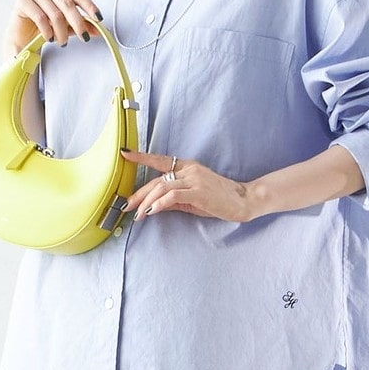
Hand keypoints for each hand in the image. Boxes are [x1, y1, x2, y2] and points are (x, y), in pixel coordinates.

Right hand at [2, 0, 102, 56]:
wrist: (23, 37)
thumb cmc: (47, 27)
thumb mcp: (69, 27)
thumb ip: (83, 25)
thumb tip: (100, 30)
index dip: (90, 6)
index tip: (98, 19)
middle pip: (68, 4)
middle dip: (78, 23)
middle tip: (84, 38)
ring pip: (55, 14)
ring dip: (61, 32)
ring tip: (62, 42)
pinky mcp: (23, 0)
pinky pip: (40, 17)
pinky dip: (47, 31)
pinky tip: (49, 38)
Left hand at [122, 152, 254, 223]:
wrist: (243, 201)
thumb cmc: (219, 199)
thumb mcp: (192, 199)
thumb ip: (173, 199)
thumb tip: (153, 205)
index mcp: (187, 167)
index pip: (160, 160)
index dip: (141, 157)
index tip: (124, 154)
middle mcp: (189, 170)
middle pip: (157, 180)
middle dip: (139, 194)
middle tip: (126, 206)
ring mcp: (194, 179)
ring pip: (162, 188)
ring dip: (147, 203)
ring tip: (138, 215)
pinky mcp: (199, 192)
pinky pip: (173, 196)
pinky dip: (160, 203)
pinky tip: (152, 212)